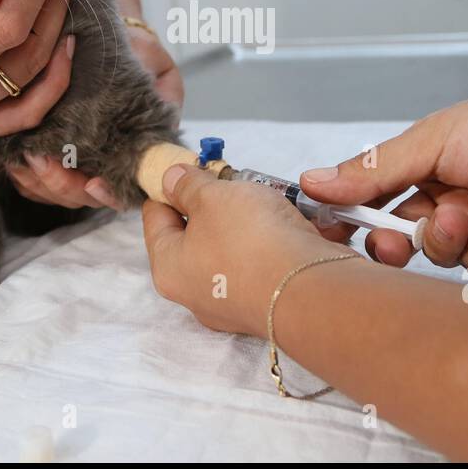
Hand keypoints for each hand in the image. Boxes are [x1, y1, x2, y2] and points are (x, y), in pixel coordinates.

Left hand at [7, 22, 182, 209]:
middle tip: (40, 160)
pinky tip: (14, 158)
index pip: (123, 188)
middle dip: (59, 184)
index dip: (109, 194)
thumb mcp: (157, 65)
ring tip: (22, 158)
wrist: (110, 34)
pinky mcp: (50, 154)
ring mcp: (76, 162)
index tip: (93, 183)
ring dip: (37, 182)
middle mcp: (105, 162)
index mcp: (135, 150)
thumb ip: (166, 92)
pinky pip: (33, 181)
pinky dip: (24, 176)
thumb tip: (168, 124)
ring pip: (53, 193)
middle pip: (81, 196)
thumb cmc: (135, 50)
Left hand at [142, 164, 354, 335]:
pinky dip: (276, 239)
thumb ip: (188, 185)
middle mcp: (197, 291)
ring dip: (250, 219)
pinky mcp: (270, 301)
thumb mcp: (212, 197)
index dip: (167, 187)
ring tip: (266, 194)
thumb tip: (171, 180)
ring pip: (235, 246)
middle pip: (197, 234)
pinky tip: (291, 219)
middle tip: (230, 178)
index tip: (185, 167)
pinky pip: (265, 261)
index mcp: (169, 268)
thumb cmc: (250, 241)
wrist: (312, 289)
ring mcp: (235, 301)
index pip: (156, 218)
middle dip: (215, 202)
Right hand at [300, 85, 467, 273]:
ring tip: (467, 211)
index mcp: (427, 169)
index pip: (373, 199)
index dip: (349, 215)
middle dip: (389, 240)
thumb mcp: (433, 140)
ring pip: (434, 258)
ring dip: (444, 236)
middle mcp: (448, 204)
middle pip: (396, 238)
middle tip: (389, 239)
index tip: (327, 227)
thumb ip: (373, 170)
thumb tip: (312, 180)